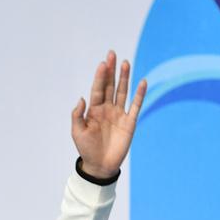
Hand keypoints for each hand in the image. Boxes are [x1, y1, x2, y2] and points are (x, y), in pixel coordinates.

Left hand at [71, 50, 146, 178]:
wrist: (100, 165)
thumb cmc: (86, 149)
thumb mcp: (77, 132)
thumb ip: (77, 115)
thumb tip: (82, 98)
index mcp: (94, 110)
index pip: (97, 89)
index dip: (100, 77)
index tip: (102, 63)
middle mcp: (107, 109)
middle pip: (110, 86)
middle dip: (111, 71)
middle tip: (111, 54)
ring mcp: (119, 114)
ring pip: (123, 92)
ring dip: (124, 78)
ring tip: (125, 63)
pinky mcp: (130, 122)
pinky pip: (135, 106)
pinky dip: (139, 94)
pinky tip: (142, 82)